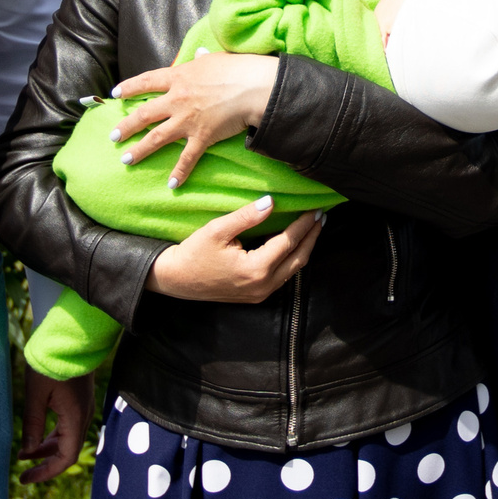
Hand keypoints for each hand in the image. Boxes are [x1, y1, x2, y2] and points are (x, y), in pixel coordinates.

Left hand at [20, 372, 91, 483]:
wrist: (71, 337)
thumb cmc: (51, 363)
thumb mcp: (36, 395)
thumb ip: (33, 425)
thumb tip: (28, 451)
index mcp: (74, 418)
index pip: (66, 458)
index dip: (47, 472)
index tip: (26, 478)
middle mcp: (82, 417)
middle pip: (67, 451)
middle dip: (45, 463)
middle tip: (22, 471)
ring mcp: (83, 408)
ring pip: (67, 439)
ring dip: (48, 449)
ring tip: (25, 453)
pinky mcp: (79, 401)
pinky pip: (67, 427)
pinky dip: (53, 436)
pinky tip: (37, 436)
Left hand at [110, 52, 282, 188]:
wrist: (253, 87)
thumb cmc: (236, 68)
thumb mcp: (214, 59)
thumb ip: (202, 59)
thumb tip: (199, 52)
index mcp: (178, 77)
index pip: (146, 81)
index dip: (129, 87)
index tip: (116, 94)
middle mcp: (176, 99)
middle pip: (144, 114)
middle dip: (126, 126)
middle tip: (113, 136)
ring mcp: (187, 120)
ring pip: (156, 138)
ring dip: (139, 150)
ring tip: (126, 159)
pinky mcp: (202, 136)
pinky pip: (187, 157)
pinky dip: (179, 171)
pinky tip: (171, 184)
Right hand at [147, 195, 323, 303]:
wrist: (176, 280)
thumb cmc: (193, 253)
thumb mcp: (217, 230)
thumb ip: (246, 217)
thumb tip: (271, 202)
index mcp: (255, 269)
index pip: (288, 242)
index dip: (303, 224)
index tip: (315, 209)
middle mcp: (263, 285)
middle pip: (298, 258)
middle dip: (312, 236)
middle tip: (321, 216)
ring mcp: (260, 293)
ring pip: (293, 269)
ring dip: (304, 248)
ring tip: (313, 228)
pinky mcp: (256, 295)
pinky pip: (282, 276)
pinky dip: (292, 258)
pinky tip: (295, 245)